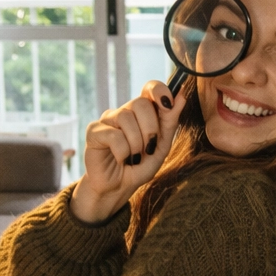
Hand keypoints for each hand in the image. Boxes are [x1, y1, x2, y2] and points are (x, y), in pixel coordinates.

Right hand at [70, 81, 180, 223]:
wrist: (119, 187)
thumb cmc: (139, 166)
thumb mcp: (161, 146)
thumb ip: (170, 122)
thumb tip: (181, 96)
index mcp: (142, 113)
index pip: (151, 88)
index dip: (159, 91)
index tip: (168, 104)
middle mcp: (124, 111)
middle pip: (140, 103)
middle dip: (150, 129)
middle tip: (148, 148)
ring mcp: (107, 120)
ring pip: (126, 118)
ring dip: (136, 144)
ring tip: (133, 158)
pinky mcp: (94, 131)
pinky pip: (114, 135)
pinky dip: (123, 152)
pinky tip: (121, 159)